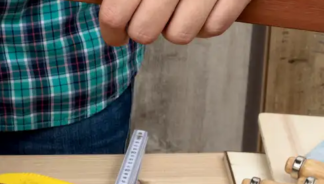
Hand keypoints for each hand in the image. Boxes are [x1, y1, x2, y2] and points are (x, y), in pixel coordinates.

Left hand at [98, 0, 251, 45]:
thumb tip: (110, 14)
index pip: (115, 16)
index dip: (112, 32)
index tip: (117, 34)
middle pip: (144, 32)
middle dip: (143, 30)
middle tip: (147, 19)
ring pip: (179, 35)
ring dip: (176, 28)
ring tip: (177, 9)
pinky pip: (213, 28)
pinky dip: (206, 23)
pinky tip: (203, 8)